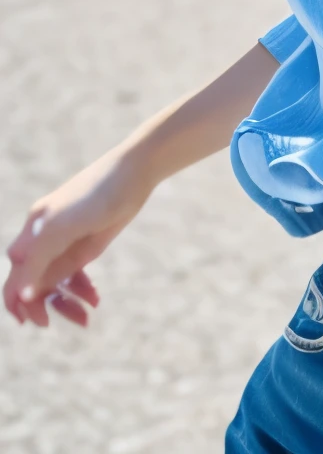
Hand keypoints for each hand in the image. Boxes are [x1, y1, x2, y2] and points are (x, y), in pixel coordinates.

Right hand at [4, 149, 152, 328]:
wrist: (134, 172)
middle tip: (77, 319)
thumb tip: (21, 295)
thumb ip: (38, 260)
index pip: (15, 277)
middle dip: (49, 305)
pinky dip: (80, 290)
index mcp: (33, 233)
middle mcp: (44, 239)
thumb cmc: (96, 194)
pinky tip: (95, 298)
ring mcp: (64, 243)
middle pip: (35, 284)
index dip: (19, 302)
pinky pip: (73, 276)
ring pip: (55, 284)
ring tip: (88, 314)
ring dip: (68, 302)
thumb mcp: (62, 227)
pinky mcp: (84, 245)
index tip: (36, 322)